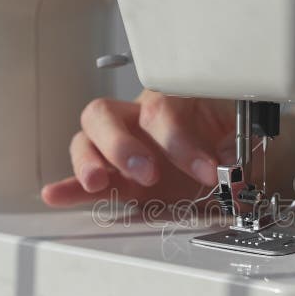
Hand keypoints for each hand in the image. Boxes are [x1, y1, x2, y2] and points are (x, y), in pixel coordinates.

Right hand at [42, 90, 235, 206]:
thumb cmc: (223, 137)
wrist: (221, 160)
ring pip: (86, 141)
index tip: (209, 171)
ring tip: (96, 182)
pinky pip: (82, 180)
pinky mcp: (113, 179)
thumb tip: (233, 164)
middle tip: (147, 173)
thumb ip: (237, 147)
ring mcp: (119, 149)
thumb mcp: (239, 136)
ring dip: (88, 162)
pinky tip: (55, 195)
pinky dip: (68, 188)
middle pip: (106, 114)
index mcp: (168, 100)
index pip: (163, 113)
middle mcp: (136, 121)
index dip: (182, 143)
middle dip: (122, 144)